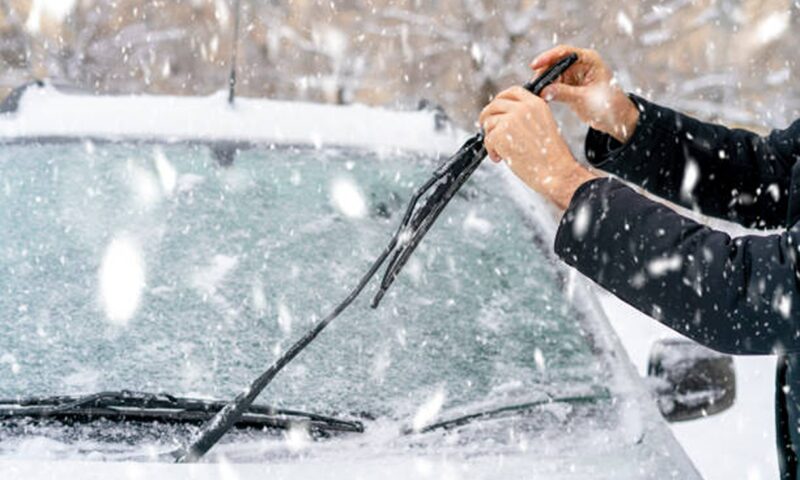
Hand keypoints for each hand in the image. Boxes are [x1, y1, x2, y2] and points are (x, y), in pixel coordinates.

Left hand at [479, 86, 597, 209]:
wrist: (556, 172)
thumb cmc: (551, 156)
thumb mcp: (543, 126)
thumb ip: (526, 117)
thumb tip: (504, 117)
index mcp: (536, 104)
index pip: (513, 91)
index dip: (500, 99)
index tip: (495, 110)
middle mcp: (523, 108)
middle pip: (495, 104)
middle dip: (487, 117)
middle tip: (486, 130)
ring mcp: (511, 120)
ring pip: (489, 122)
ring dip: (490, 137)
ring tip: (500, 151)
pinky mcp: (500, 134)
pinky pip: (487, 139)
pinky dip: (491, 151)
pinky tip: (500, 158)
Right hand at [531, 45, 638, 142]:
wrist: (617, 119)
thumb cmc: (609, 105)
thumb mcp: (585, 99)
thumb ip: (564, 94)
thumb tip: (544, 91)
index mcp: (589, 60)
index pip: (565, 52)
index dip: (548, 57)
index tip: (535, 65)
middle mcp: (581, 65)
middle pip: (555, 63)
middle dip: (543, 74)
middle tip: (534, 86)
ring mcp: (575, 76)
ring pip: (552, 75)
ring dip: (544, 84)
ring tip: (536, 94)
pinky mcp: (570, 87)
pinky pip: (554, 86)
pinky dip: (547, 91)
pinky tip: (541, 98)